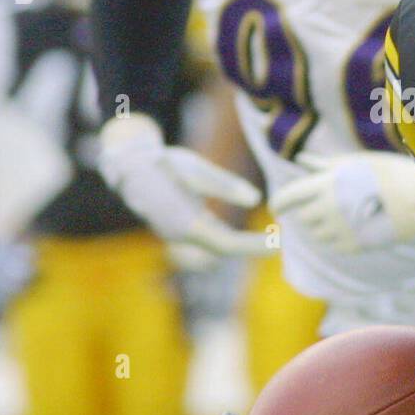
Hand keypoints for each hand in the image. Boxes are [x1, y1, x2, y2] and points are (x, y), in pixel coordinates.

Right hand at [98, 114, 275, 263]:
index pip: (227, 245)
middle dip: (252, 248)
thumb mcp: (197, 169)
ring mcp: (180, 236)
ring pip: (217, 249)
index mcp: (185, 224)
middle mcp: (181, 236)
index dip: (253, 247)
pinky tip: (250, 234)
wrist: (133, 168)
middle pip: (224, 250)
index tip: (278, 243)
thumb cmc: (166, 164)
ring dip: (243, 246)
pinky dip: (231, 239)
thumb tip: (256, 200)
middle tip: (282, 241)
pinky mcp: (182, 230)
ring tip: (271, 238)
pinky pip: (211, 241)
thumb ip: (225, 185)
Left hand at [269, 151, 414, 252]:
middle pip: (301, 217)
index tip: (276, 207)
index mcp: (325, 184)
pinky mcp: (353, 246)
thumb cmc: (389, 172)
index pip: (287, 198)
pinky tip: (355, 225)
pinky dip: (338, 238)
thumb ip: (325, 165)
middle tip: (327, 205)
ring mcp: (340, 230)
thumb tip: (301, 160)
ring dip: (321, 226)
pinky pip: (334, 245)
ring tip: (344, 214)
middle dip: (307, 212)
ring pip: (316, 234)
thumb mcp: (356, 162)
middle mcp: (327, 208)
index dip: (278, 203)